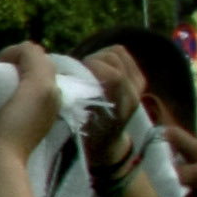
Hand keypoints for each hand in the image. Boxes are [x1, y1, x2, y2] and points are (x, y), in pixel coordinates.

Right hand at [0, 39, 59, 166]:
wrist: (1, 159)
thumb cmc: (6, 124)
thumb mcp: (30, 86)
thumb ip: (33, 60)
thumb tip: (27, 49)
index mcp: (50, 84)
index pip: (33, 52)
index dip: (13, 53)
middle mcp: (53, 93)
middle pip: (35, 63)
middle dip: (17, 63)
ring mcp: (46, 108)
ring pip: (32, 77)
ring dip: (17, 76)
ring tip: (1, 87)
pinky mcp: (37, 120)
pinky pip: (31, 93)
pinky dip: (20, 89)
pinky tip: (7, 101)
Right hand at [76, 46, 149, 176]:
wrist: (107, 145)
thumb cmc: (86, 134)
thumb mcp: (76, 120)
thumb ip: (74, 98)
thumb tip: (58, 74)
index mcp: (120, 105)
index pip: (113, 75)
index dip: (91, 67)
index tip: (74, 73)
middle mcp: (133, 92)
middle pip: (113, 57)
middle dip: (92, 60)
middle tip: (79, 72)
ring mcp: (138, 85)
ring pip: (117, 52)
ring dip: (100, 57)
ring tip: (88, 70)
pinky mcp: (138, 79)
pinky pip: (123, 55)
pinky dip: (108, 57)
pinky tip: (98, 68)